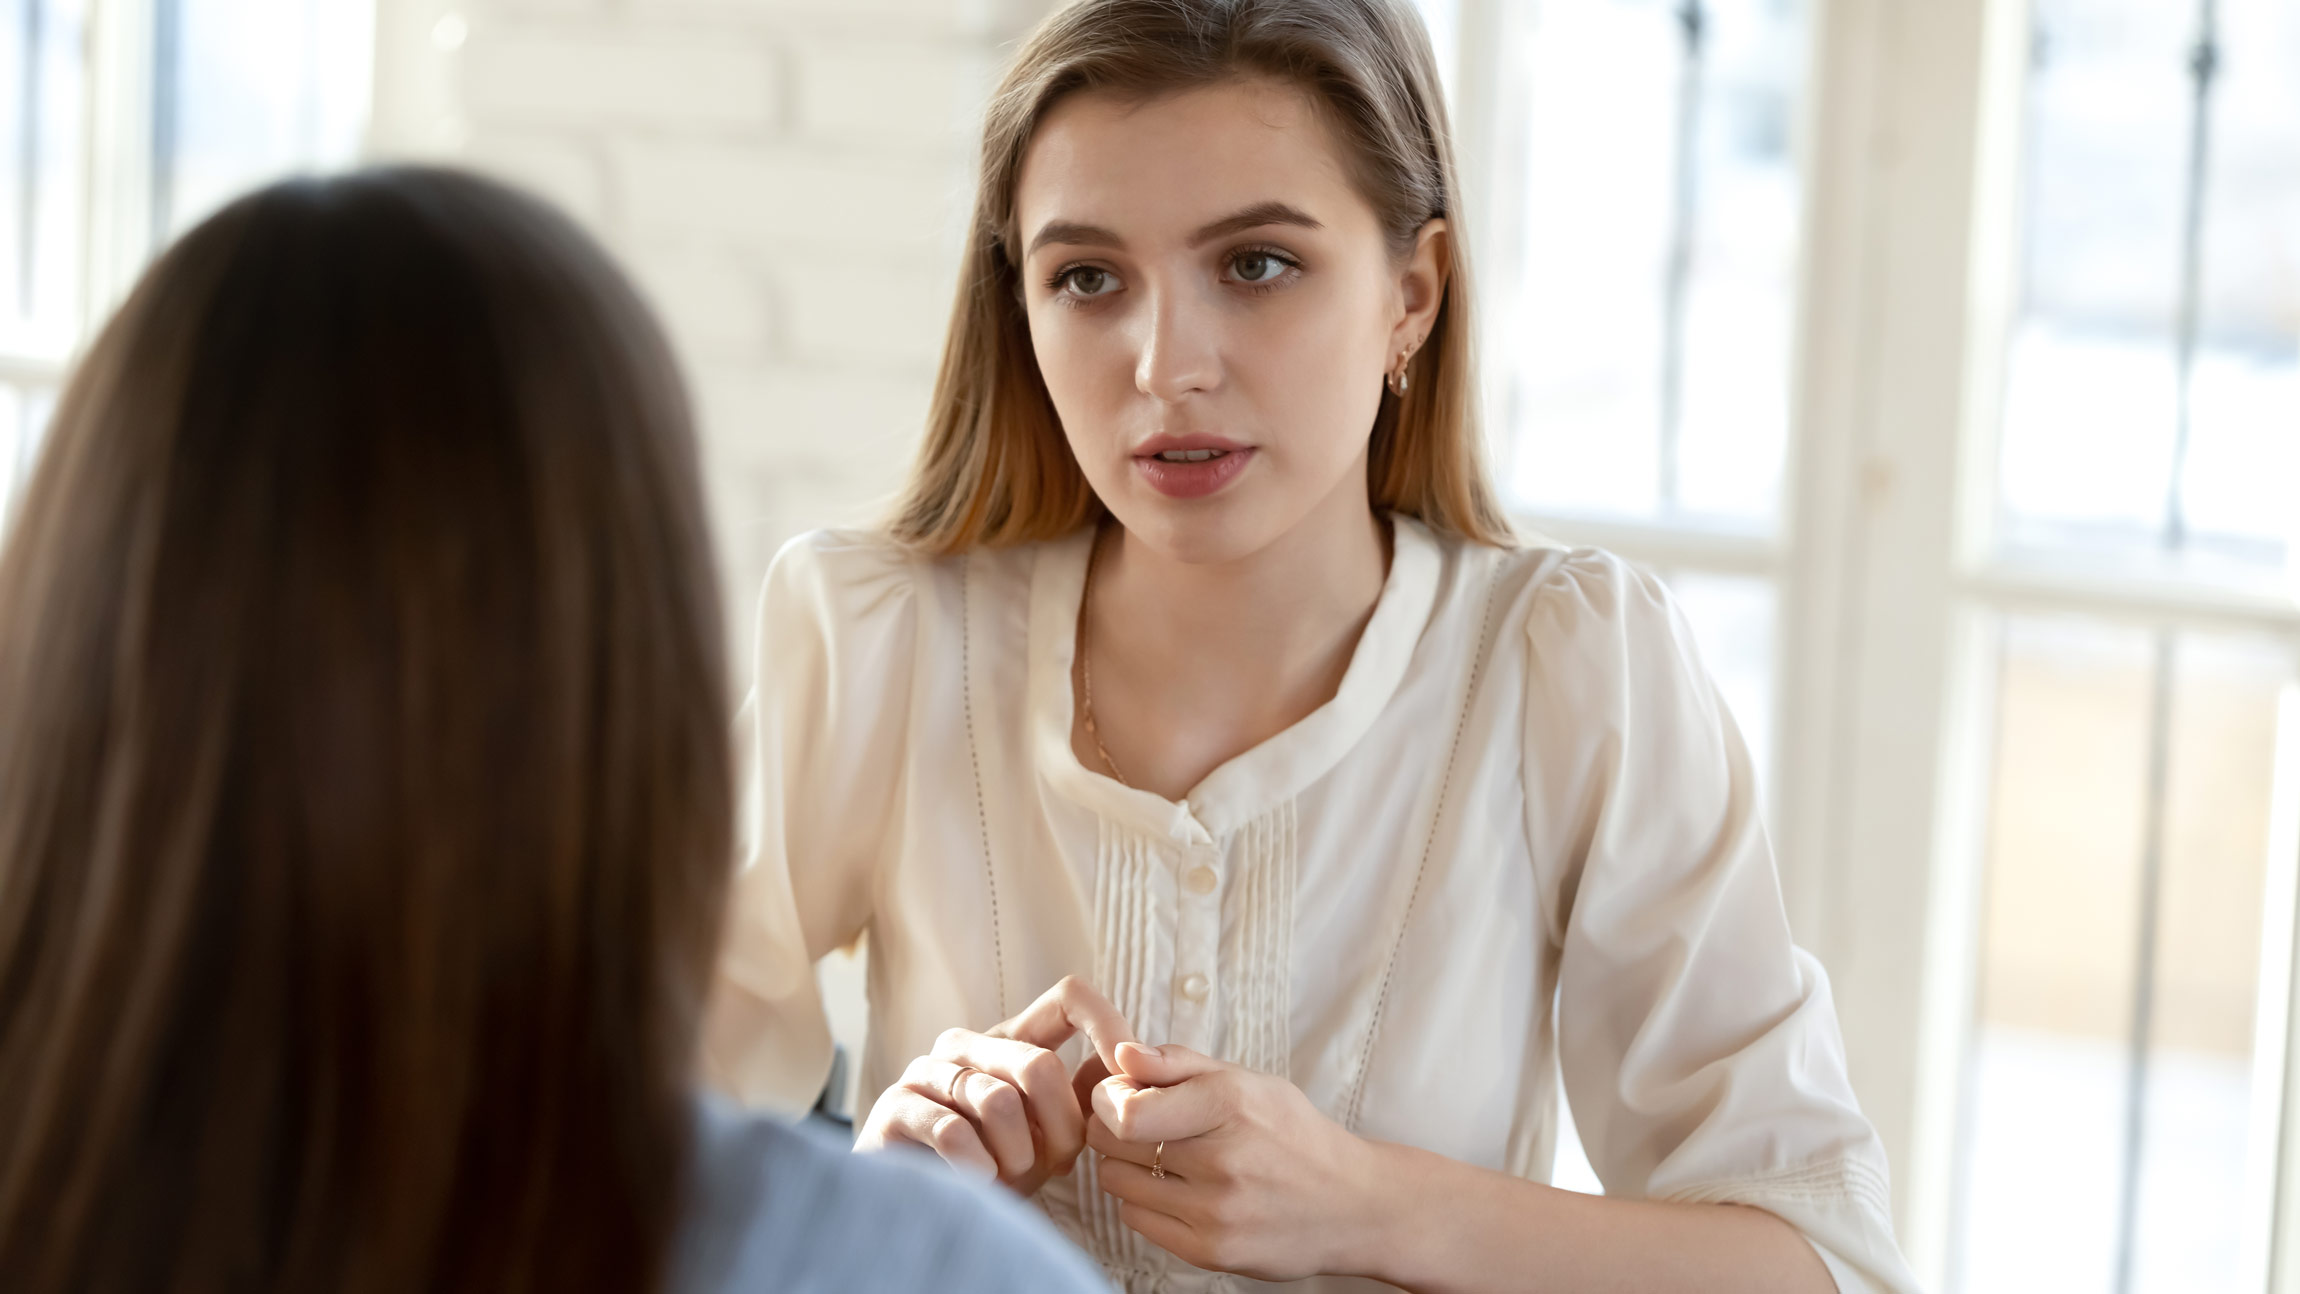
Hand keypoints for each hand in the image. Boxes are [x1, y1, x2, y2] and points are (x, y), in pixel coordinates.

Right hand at [854, 976, 1137, 1195]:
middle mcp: (966, 1044)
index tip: (1130, 1076)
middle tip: (1057, 1166)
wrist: (920, 1213)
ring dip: (1017, 1157)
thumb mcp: (1049, 1135)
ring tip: (1008, 1178)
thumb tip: (1130, 1060)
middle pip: (1039, 1064)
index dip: (1107, 1027)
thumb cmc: (992, 1170)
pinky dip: (978, 1168)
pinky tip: (979, 1182)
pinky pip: (952, 1131)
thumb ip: (1083, 1095)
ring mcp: (925, 1071)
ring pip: (997, 1102)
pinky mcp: (894, 1108)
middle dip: (1061, 1129)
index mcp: (1009, 1040)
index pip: (1068, 998)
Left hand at [1086, 1043, 1384, 1280]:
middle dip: (1113, 1127)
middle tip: (1139, 1125)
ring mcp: (1215, 1213)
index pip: (1124, 1112)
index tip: (1120, 1096)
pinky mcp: (1210, 1252)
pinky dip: (1144, 1201)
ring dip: (1126, 1166)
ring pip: (1116, 1182)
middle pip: (1112, 1143)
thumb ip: (1179, 1063)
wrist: (1352, 1205)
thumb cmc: (1294, 1135)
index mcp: (1229, 1105)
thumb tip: (1121, 1053)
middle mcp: (1222, 1161)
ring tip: (1163, 1159)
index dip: (1108, 1100)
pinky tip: (1176, 1190)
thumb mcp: (1248, 1082)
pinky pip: (1136, 1219)